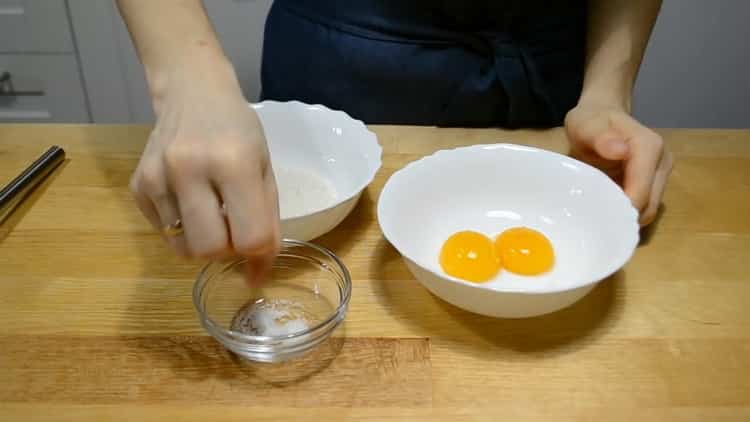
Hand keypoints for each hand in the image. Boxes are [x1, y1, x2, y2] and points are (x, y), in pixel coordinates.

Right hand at [130, 68, 279, 281]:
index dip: (258, 258)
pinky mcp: (137, 185)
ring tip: (212, 213)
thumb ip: (266, 220)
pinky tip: (190, 200)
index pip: (249, 237)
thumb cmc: (237, 129)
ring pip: (183, 248)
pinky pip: (164, 232)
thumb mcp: (264, 168)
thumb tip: (257, 274)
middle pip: (209, 249)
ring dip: (203, 242)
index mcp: (233, 163)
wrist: (191, 91)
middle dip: (226, 252)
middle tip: (233, 231)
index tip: (260, 262)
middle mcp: (189, 169)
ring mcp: (157, 177)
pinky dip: (183, 229)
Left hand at [565, 104, 672, 225]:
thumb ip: (600, 137)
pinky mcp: (655, 183)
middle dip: (624, 218)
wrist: (600, 115)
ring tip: (600, 221)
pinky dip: (627, 214)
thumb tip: (621, 150)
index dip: (622, 209)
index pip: (642, 190)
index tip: (598, 220)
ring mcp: (661, 174)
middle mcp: (662, 162)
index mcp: (649, 147)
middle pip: (649, 204)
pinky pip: (644, 206)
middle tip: (595, 225)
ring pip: (648, 209)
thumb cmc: (590, 121)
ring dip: (626, 218)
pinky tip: (607, 214)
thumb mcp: (585, 125)